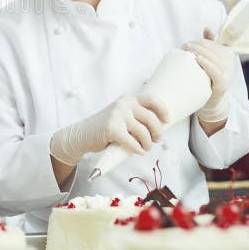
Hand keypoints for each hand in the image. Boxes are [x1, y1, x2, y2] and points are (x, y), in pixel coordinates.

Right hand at [50, 94, 168, 166]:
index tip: (166, 120)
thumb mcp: (121, 115)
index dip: (162, 109)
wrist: (83, 134)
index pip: (151, 99)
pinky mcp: (112, 129)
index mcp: (128, 100)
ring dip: (148, 144)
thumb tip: (160, 126)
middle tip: (156, 140)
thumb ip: (137, 116)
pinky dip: (138, 149)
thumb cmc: (106, 128)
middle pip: (151, 119)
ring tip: (145, 147)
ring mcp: (117, 116)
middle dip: (157, 132)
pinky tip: (138, 151)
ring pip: (144, 133)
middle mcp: (123, 105)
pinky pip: (133, 142)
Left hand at [182, 28, 234, 122]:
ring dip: (201, 52)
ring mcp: (226, 76)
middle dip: (199, 45)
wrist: (208, 103)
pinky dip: (208, 64)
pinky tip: (198, 59)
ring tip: (188, 51)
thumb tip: (208, 28)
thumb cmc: (206, 78)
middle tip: (185, 46)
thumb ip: (209, 44)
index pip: (218, 44)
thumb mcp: (207, 60)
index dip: (205, 41)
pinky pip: (217, 73)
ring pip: (216, 59)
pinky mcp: (221, 86)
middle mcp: (229, 65)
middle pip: (215, 50)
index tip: (191, 42)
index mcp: (227, 56)